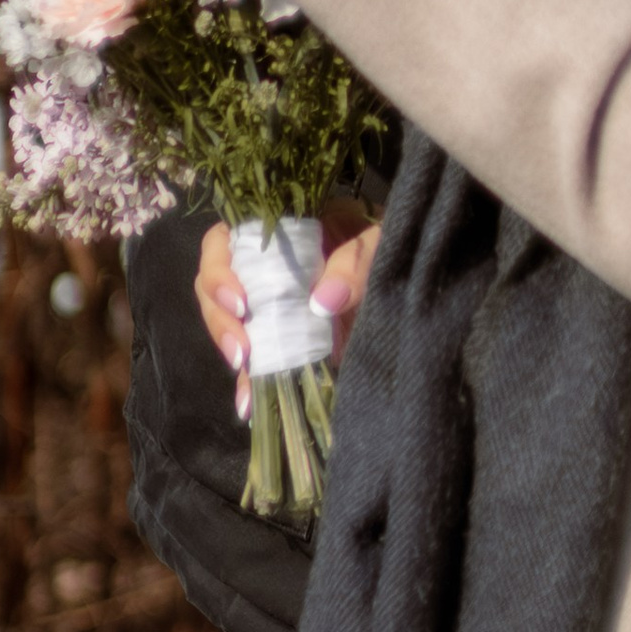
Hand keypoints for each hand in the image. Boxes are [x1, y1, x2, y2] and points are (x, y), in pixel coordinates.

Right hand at [196, 202, 381, 392]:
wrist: (415, 268)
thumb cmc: (389, 240)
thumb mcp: (377, 240)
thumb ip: (355, 262)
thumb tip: (322, 302)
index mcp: (277, 227)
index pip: (225, 240)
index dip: (219, 269)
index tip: (242, 302)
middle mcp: (265, 263)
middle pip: (216, 285)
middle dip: (220, 318)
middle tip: (242, 348)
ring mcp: (273, 301)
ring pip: (229, 321)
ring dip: (230, 347)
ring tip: (246, 372)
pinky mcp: (287, 334)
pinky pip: (258, 354)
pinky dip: (251, 379)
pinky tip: (250, 404)